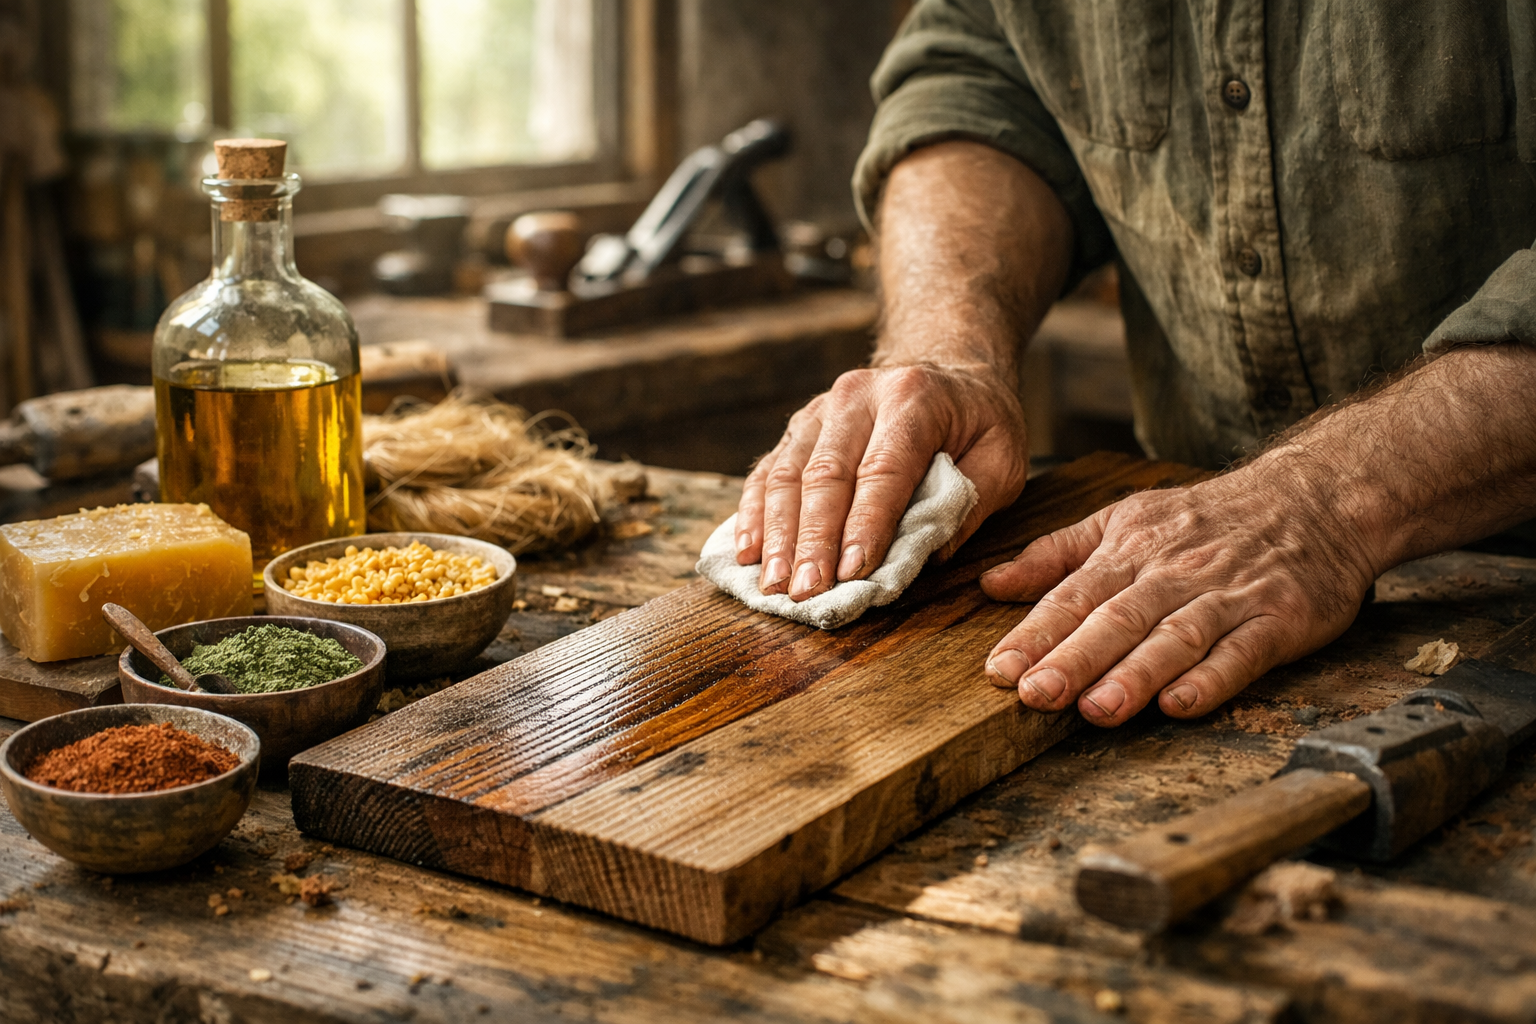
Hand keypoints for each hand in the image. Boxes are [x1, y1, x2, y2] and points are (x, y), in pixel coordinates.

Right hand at [734, 362, 1027, 599]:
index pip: (884, 469)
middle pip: (826, 473)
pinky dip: (755, 514)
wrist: (947, 369)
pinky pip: (769, 471)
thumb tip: (923, 556)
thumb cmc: (978, 422)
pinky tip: (748, 552)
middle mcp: (858, 395)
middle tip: (805, 591)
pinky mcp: (799, 426)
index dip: (866, 524)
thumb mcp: (1002, 459)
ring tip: (772, 583)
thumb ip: (968, 505)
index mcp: (914, 398)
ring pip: (788, 474)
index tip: (852, 572)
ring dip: (777, 534)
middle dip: (813, 539)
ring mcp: (820, 408)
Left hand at [978, 462, 1378, 725]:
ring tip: (1097, 709)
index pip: (1075, 595)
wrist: (1314, 495)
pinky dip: (1212, 678)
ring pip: (1175, 638)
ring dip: (1135, 675)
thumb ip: (1055, 555)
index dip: (1036, 632)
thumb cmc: (1208, 517)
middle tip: (1036, 694)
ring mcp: (1228, 597)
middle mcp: (1174, 574)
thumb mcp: (1123, 518)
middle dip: (1074, 659)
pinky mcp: (1279, 619)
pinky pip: (1242, 652)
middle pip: (1118, 619)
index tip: (1000, 668)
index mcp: (1131, 551)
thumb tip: (991, 584)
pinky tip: (1183, 703)